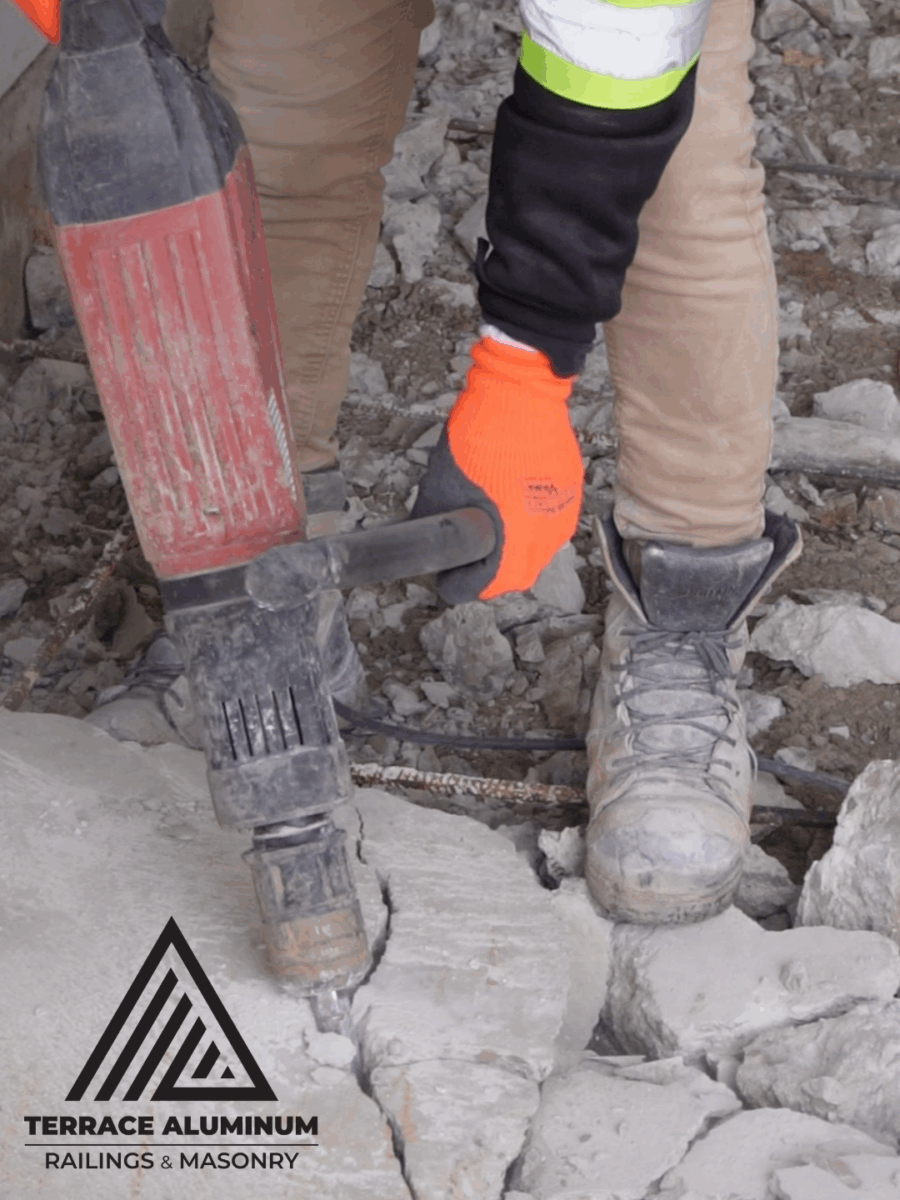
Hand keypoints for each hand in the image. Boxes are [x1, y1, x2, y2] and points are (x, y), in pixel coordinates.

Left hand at [411, 335, 582, 602]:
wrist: (520, 395)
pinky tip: (511, 503)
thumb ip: (434, 524)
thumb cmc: (481, 438)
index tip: (445, 573)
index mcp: (511, 544)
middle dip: (487, 574)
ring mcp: (562, 517)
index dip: (456, 582)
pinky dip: (530, 525)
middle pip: (514, 579)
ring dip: (512, 551)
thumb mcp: (440, 487)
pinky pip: (549, 527)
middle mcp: (543, 539)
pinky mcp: (572, 496)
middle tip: (465, 556)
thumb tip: (423, 539)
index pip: (481, 588)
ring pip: (535, 555)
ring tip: (490, 527)